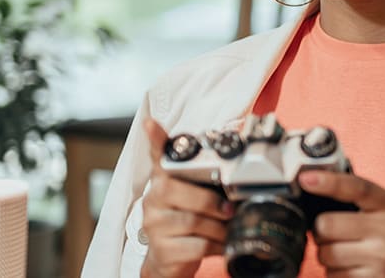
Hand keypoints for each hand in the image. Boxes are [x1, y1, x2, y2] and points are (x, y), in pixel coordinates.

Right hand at [139, 117, 233, 277]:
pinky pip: (196, 245)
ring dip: (218, 227)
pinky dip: (215, 245)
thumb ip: (205, 179)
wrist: (169, 261)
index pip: (158, 156)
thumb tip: (233, 162)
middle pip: (183, 193)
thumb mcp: (195, 197)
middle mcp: (154, 199)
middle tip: (228, 210)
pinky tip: (218, 244)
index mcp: (164, 181)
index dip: (156, 140)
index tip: (152, 125)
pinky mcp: (162, 249)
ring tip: (225, 229)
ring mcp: (155, 224)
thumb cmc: (186, 223)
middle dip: (213, 203)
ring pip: (194, 221)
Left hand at [301, 170, 384, 277]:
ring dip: (327, 255)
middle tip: (334, 233)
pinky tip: (354, 269)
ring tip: (348, 254)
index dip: (328, 182)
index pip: (357, 188)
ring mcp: (381, 259)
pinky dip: (335, 274)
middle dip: (322, 231)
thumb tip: (317, 185)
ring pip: (325, 254)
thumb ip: (365, 199)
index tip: (305, 178)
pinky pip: (333, 277)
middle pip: (327, 225)